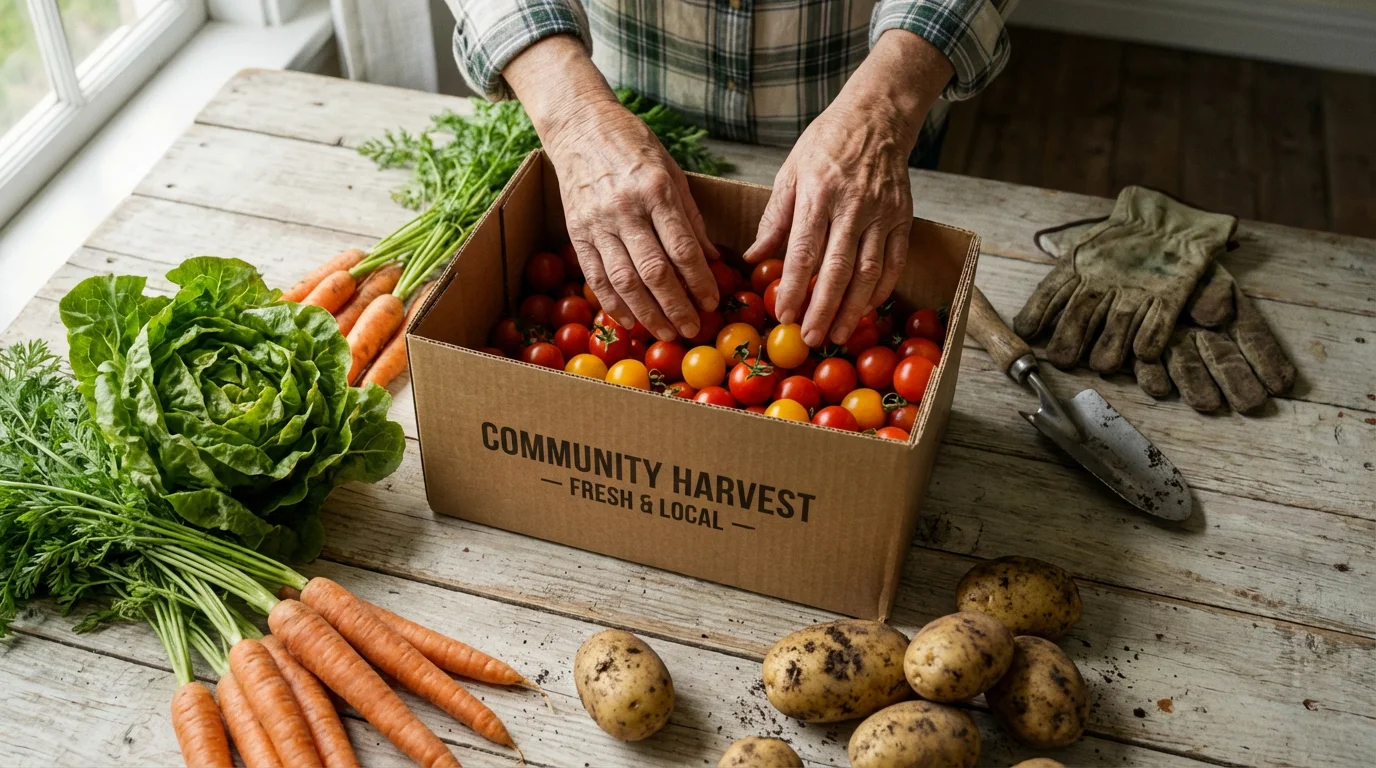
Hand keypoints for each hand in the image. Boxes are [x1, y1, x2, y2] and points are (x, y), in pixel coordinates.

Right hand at [504, 36, 717, 340]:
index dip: (700, 281)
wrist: (580, 126)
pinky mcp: (576, 231)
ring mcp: (597, 222)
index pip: (683, 248)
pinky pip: (596, 276)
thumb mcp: (672, 172)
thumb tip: (712, 258)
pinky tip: (629, 320)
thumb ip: (690, 217)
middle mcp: (626, 208)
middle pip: (654, 271)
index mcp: (656, 190)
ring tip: (666, 333)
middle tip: (693, 328)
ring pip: (624, 281)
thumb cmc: (633, 145)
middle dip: (676, 307)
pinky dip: (613, 303)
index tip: (713, 302)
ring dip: (647, 314)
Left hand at [744, 31, 951, 346]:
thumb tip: (754, 257)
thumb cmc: (826, 142)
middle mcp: (853, 207)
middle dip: (823, 308)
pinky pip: (894, 261)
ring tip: (838, 333)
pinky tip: (868, 308)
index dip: (795, 287)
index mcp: (818, 194)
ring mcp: (882, 214)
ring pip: (869, 271)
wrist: (878, 116)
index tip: (784, 315)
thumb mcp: (790, 172)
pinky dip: (882, 289)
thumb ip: (774, 217)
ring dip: (854, 308)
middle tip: (811, 338)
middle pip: (838, 269)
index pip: (804, 251)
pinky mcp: (903, 218)